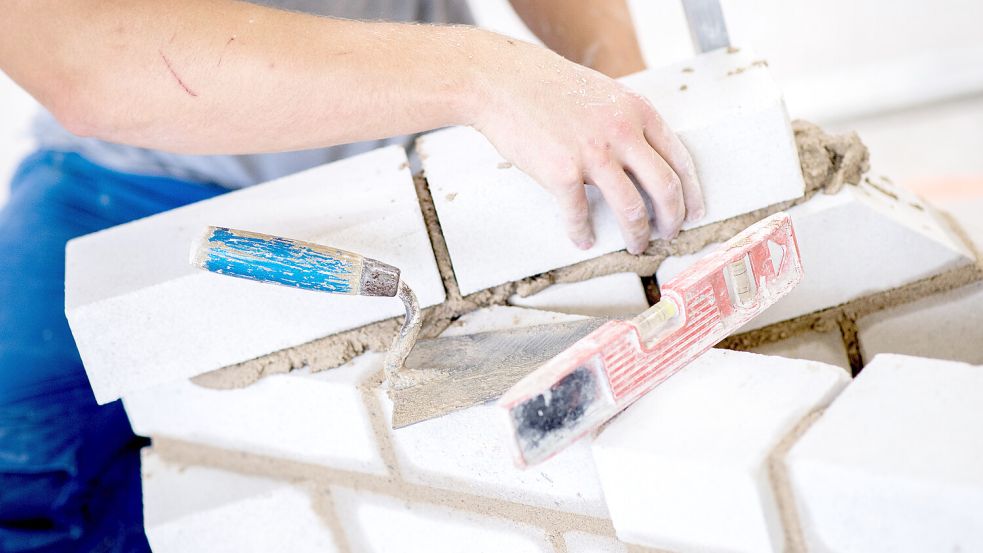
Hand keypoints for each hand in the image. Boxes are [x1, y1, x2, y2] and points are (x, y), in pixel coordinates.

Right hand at [471, 38, 704, 253]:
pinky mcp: (562, 173)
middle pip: (665, 188)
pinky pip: (579, 215)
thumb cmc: (545, 85)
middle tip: (668, 234)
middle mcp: (622, 132)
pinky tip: (583, 239)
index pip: (679, 158)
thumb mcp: (602, 94)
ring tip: (634, 245)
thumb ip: (624, 123)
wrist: (502, 81)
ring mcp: (593, 154)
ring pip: (632, 208)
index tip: (693, 211)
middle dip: (672, 219)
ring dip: (637, 234)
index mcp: (636, 111)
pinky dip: (583, 232)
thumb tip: (636, 161)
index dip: (691, 191)